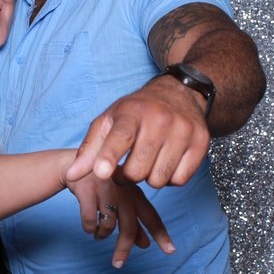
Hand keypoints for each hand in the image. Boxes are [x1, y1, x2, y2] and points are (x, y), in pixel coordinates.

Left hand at [66, 77, 209, 187]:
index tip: (101, 172)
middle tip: (127, 165)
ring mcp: (183, 130)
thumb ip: (89, 150)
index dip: (109, 156)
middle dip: (127, 176)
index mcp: (132, 112)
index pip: (121, 136)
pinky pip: (180, 180)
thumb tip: (71, 175)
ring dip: (150, 178)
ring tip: (148, 160)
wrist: (180, 93)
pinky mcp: (201, 142)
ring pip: (159, 179)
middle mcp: (160, 119)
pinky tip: (166, 162)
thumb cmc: (138, 111)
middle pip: (137, 170)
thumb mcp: (109, 122)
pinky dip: (170, 178)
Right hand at [66, 174, 174, 268]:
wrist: (75, 164)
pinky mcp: (87, 191)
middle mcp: (124, 192)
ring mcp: (106, 190)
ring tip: (98, 235)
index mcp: (136, 195)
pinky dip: (89, 228)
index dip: (161, 235)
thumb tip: (145, 245)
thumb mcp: (121, 200)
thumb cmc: (104, 186)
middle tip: (118, 264)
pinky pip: (89, 221)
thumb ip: (134, 222)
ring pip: (108, 226)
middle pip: (128, 228)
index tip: (171, 251)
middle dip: (123, 249)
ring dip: (102, 235)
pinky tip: (89, 227)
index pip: (152, 218)